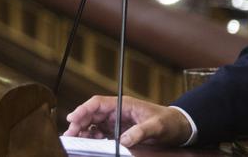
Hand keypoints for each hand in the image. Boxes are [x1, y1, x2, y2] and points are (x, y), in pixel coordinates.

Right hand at [63, 95, 191, 146]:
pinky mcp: (119, 130)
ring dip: (84, 131)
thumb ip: (140, 132)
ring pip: (94, 124)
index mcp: (124, 104)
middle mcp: (118, 111)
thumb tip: (123, 140)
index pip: (98, 103)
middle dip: (79, 123)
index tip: (72, 118)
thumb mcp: (156, 126)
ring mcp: (117, 121)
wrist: (178, 127)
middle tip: (69, 136)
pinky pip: (101, 132)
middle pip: (92, 114)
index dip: (83, 109)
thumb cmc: (168, 122)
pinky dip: (93, 137)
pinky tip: (93, 143)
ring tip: (78, 141)